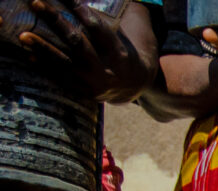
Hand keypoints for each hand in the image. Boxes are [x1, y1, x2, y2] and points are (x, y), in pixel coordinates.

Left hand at [9, 0, 142, 99]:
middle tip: (36, 3)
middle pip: (77, 42)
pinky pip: (61, 79)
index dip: (78, 9)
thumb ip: (101, 17)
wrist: (133, 84)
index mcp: (117, 50)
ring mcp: (95, 82)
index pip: (96, 25)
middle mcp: (107, 67)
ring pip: (66, 63)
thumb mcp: (119, 33)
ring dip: (43, 48)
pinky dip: (45, 67)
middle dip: (55, 21)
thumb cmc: (120, 50)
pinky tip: (30, 56)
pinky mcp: (85, 92)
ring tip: (24, 35)